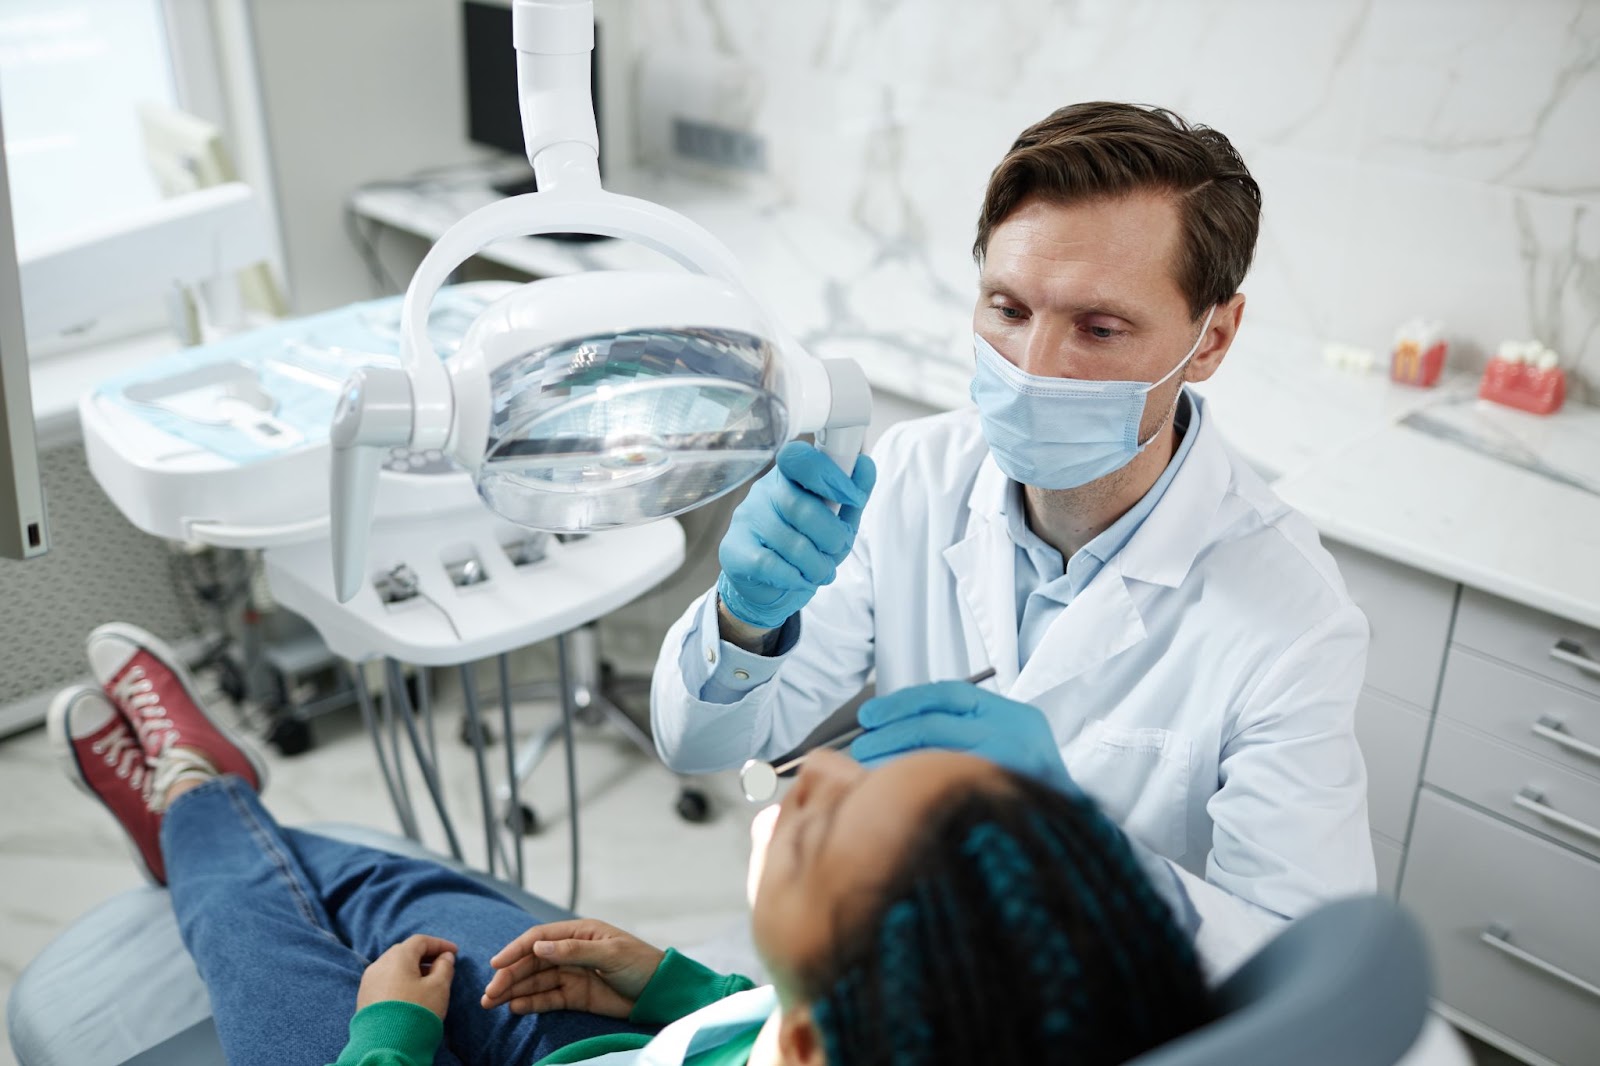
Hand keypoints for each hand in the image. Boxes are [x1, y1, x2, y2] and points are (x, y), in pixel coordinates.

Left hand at [357, 935, 457, 1019]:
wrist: (387, 1046)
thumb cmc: (416, 1012)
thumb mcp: (439, 987)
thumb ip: (445, 967)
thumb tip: (445, 957)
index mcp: (397, 957)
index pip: (420, 941)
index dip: (439, 944)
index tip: (454, 952)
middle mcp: (379, 965)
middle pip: (405, 952)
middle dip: (425, 956)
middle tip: (441, 965)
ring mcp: (368, 982)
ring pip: (393, 967)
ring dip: (412, 970)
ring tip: (427, 982)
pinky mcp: (364, 998)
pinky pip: (385, 982)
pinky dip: (400, 982)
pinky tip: (410, 994)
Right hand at [482, 918, 664, 1017]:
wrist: (661, 993)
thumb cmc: (641, 964)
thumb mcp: (611, 954)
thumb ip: (574, 950)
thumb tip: (539, 945)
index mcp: (579, 933)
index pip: (539, 938)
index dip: (516, 949)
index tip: (496, 963)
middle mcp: (571, 952)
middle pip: (532, 961)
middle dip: (509, 975)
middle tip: (489, 992)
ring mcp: (572, 974)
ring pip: (535, 981)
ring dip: (513, 990)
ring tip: (492, 1002)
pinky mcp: (576, 996)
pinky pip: (547, 998)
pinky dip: (530, 1003)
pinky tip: (515, 1007)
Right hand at [716, 441, 876, 630]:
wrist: (771, 586)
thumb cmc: (807, 546)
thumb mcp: (837, 521)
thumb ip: (853, 495)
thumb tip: (866, 465)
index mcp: (789, 476)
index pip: (801, 458)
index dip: (832, 477)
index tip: (852, 498)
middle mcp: (763, 491)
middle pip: (802, 508)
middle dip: (831, 537)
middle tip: (835, 549)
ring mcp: (745, 519)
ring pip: (791, 544)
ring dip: (817, 566)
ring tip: (820, 571)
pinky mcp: (734, 550)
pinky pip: (770, 565)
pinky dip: (794, 578)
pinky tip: (798, 579)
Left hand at [849, 681, 1076, 794]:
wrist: (1087, 842)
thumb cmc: (1036, 799)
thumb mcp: (1013, 752)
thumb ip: (971, 736)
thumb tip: (899, 731)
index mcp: (1020, 719)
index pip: (954, 695)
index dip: (906, 702)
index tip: (872, 716)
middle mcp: (1021, 738)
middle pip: (940, 723)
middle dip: (893, 732)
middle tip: (863, 745)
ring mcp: (1017, 771)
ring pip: (940, 756)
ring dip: (897, 760)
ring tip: (869, 769)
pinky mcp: (1008, 802)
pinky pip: (950, 790)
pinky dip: (918, 788)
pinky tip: (896, 795)